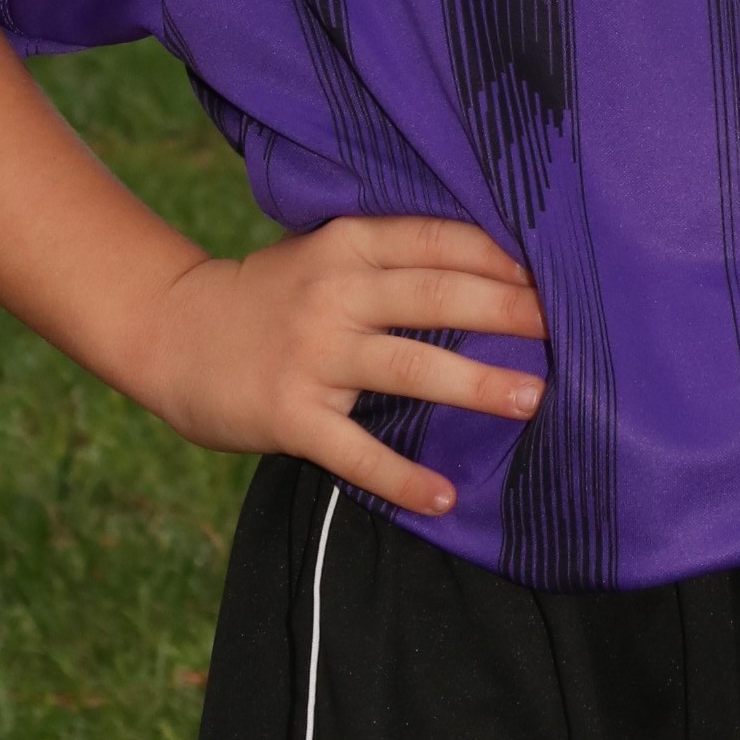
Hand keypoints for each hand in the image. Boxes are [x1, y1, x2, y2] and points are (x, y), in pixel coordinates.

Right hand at [131, 216, 546, 520]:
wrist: (171, 333)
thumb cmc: (270, 293)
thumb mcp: (324, 252)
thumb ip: (391, 255)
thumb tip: (495, 265)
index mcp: (349, 243)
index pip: (439, 242)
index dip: (501, 257)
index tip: (560, 274)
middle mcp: (335, 292)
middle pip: (437, 297)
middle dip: (509, 312)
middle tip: (569, 331)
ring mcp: (312, 354)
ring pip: (409, 368)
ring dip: (476, 385)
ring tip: (533, 400)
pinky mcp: (291, 415)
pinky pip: (356, 451)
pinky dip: (402, 477)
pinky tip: (443, 497)